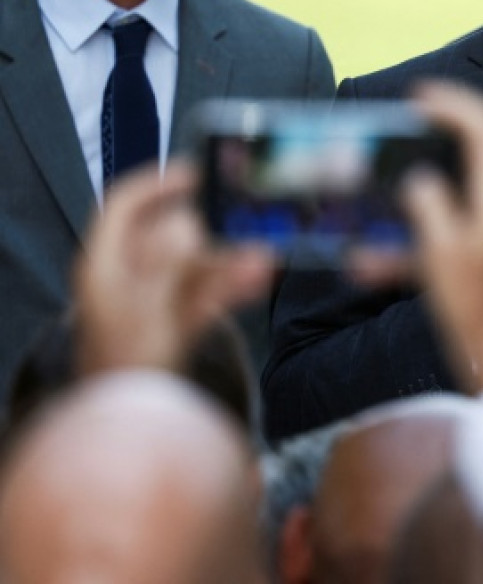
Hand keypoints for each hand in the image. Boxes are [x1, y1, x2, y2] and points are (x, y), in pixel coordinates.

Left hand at [74, 162, 274, 374]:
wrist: (135, 423)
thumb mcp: (149, 309)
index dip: (157, 184)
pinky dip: (230, 284)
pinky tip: (259, 276)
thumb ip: (172, 264)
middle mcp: (125, 279)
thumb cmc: (129, 367)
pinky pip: (205, 292)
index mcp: (104, 266)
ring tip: (264, 252)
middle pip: (168, 233)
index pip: (123, 205)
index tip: (196, 173)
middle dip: (211, 225)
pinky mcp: (173, 324)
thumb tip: (189, 224)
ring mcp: (151, 301)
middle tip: (244, 214)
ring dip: (229, 257)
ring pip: (193, 264)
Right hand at [402, 81, 482, 388]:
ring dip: (460, 145)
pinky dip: (457, 181)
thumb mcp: (441, 252)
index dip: (456, 104)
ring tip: (429, 135)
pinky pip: (479, 194)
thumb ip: (430, 204)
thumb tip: (420, 178)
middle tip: (424, 109)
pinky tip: (432, 188)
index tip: (424, 97)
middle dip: (457, 117)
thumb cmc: (475, 306)